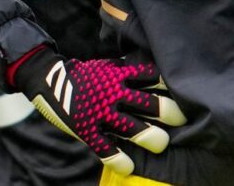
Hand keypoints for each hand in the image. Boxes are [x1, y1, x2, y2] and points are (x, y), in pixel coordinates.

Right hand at [10, 46, 186, 174]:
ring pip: (133, 129)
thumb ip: (129, 72)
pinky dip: (119, 160)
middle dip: (169, 114)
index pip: (153, 77)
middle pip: (150, 104)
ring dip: (151, 138)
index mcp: (120, 75)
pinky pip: (106, 149)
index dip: (171, 87)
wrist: (48, 80)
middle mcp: (114, 93)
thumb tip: (156, 77)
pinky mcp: (87, 130)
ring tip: (162, 144)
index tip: (185, 94)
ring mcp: (101, 113)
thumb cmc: (86, 75)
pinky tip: (130, 166)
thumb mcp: (109, 66)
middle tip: (182, 121)